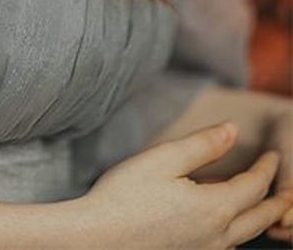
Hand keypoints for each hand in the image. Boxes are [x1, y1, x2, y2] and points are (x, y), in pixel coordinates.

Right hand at [80, 121, 290, 248]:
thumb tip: (233, 129)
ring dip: (259, 219)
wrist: (95, 239)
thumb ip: (203, 145)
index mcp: (214, 209)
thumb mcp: (164, 159)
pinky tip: (222, 220)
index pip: (253, 187)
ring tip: (264, 206)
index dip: (267, 169)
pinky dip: (236, 230)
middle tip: (286, 190)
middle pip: (258, 219)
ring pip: (243, 236)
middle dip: (275, 202)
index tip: (273, 154)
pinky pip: (224, 244)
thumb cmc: (124, 196)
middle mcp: (215, 238)